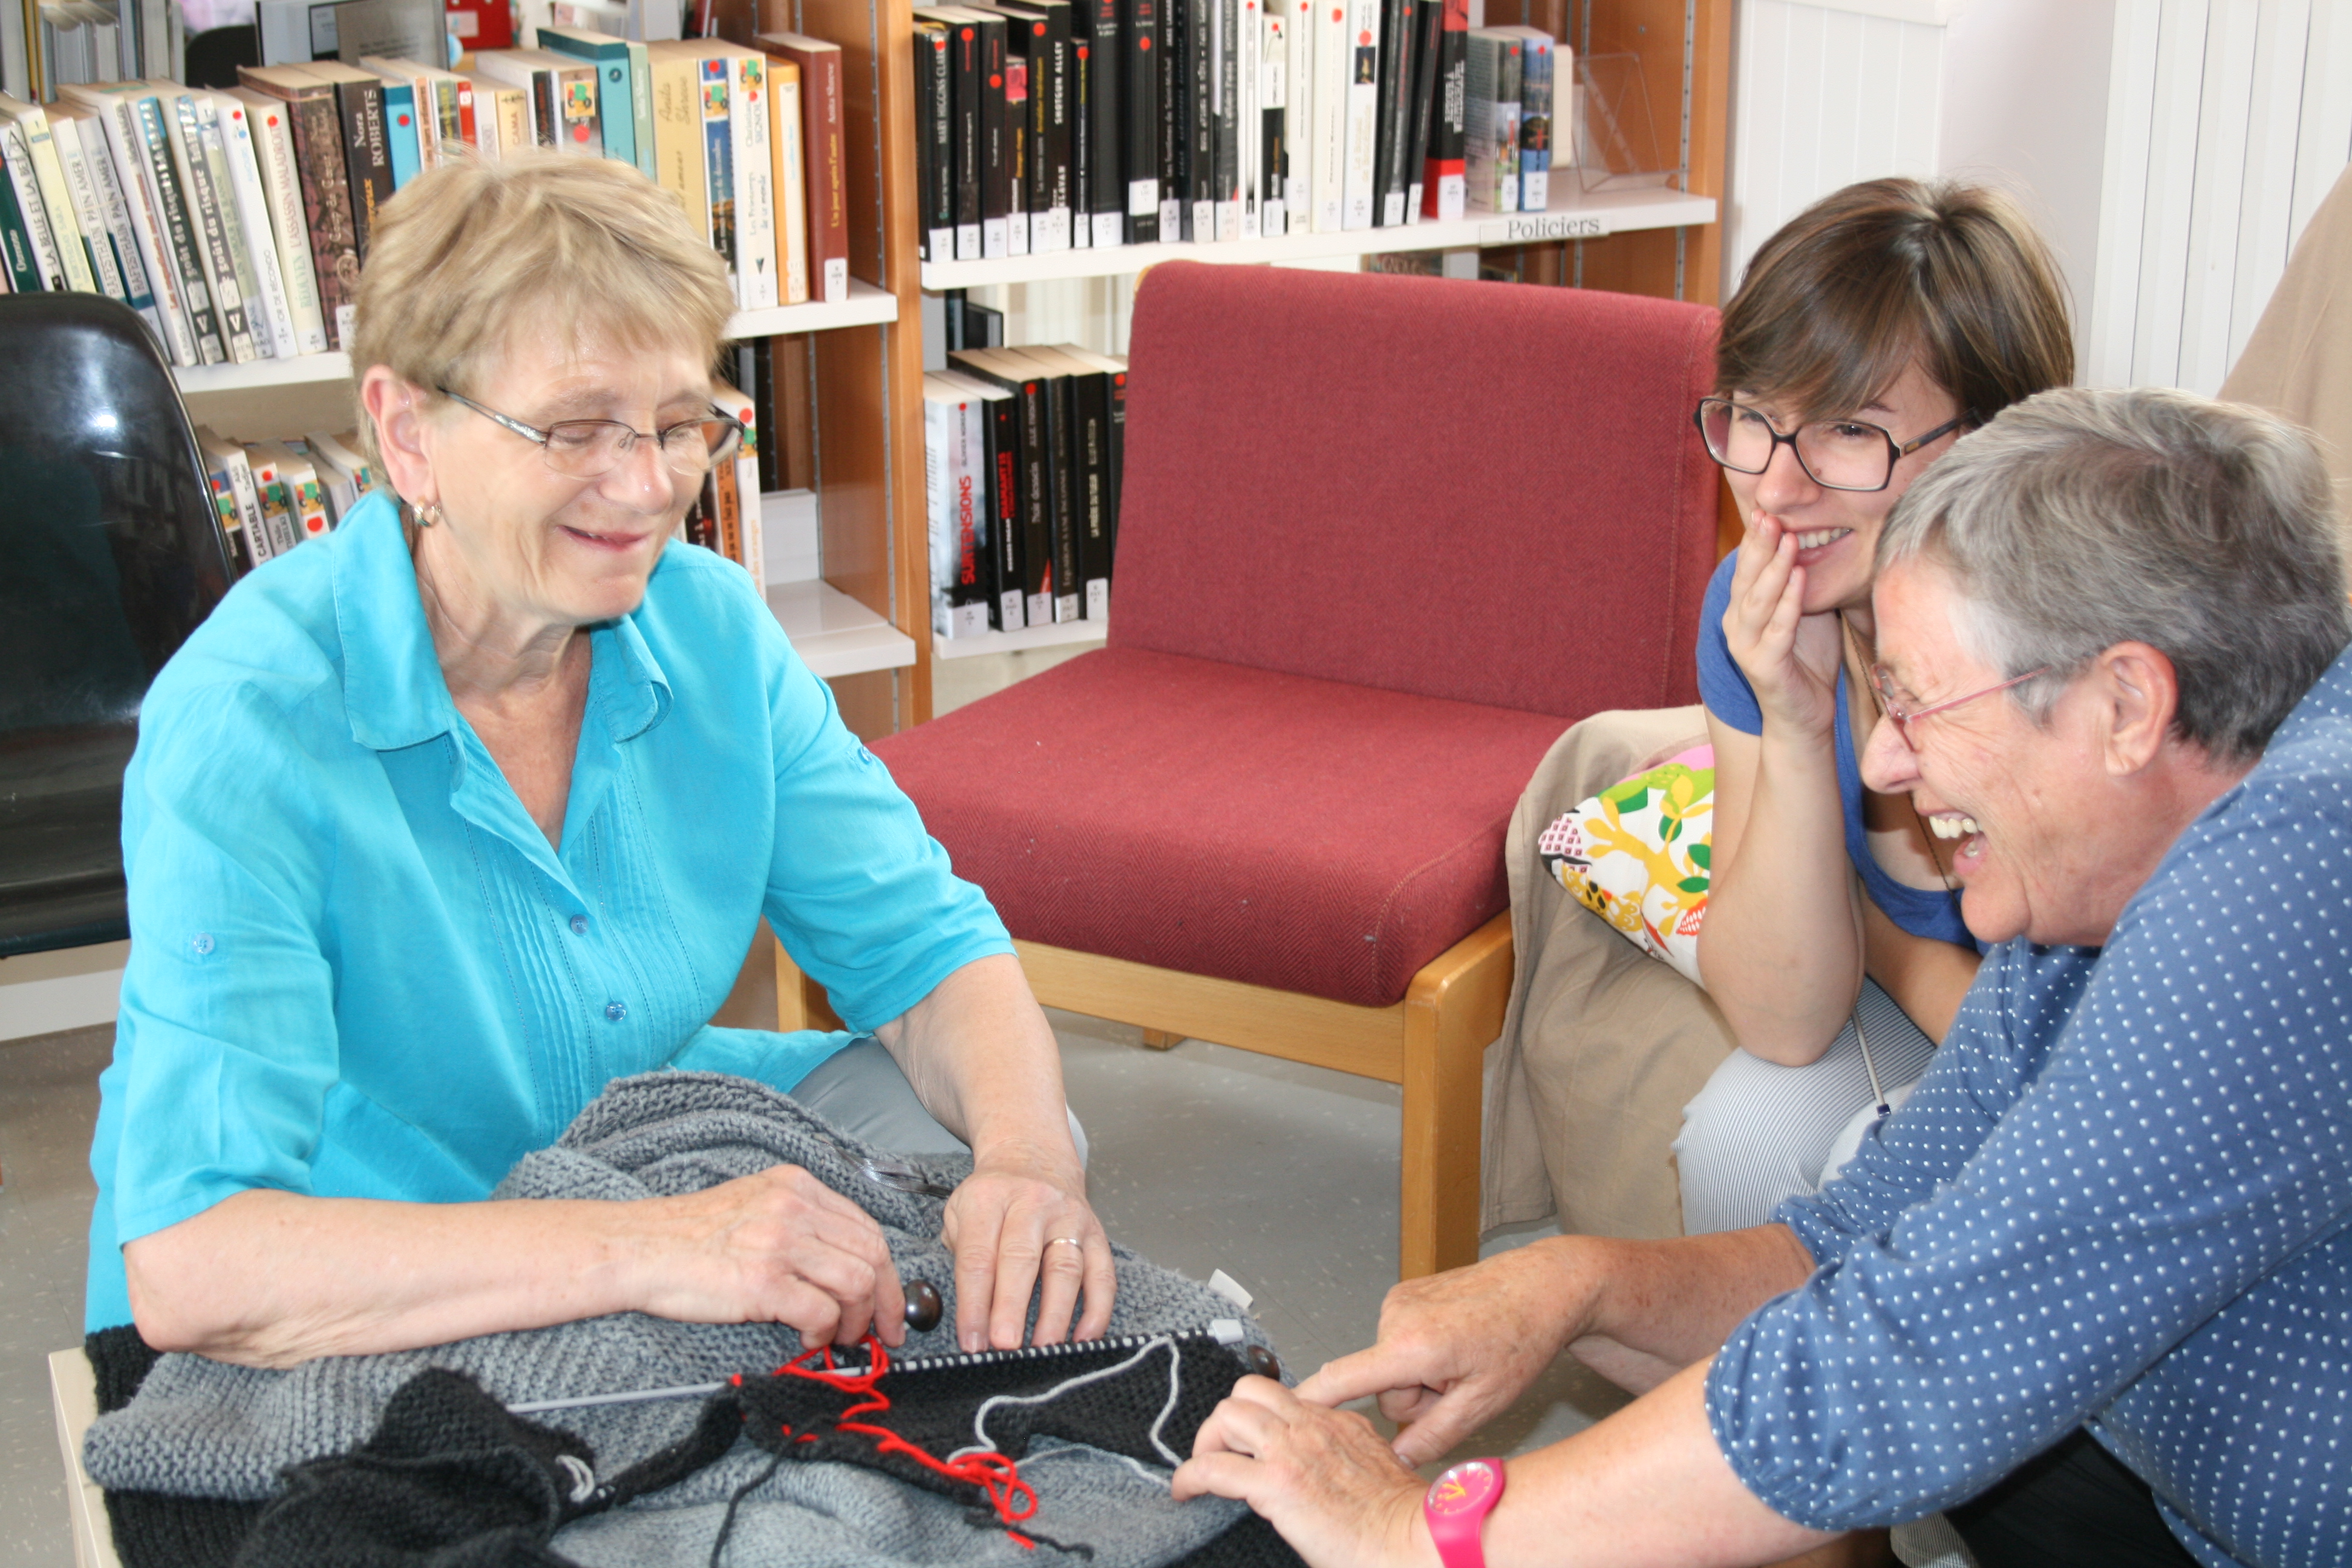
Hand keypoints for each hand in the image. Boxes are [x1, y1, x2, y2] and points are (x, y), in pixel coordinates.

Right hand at [635, 1164, 907, 1346]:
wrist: (637, 1248)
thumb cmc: (689, 1235)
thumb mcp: (755, 1205)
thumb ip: (801, 1225)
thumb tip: (845, 1267)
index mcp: (796, 1187)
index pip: (867, 1228)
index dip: (888, 1272)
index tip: (891, 1302)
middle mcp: (794, 1208)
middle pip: (873, 1255)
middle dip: (887, 1302)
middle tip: (882, 1333)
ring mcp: (780, 1243)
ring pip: (857, 1283)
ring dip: (856, 1321)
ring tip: (838, 1338)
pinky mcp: (763, 1281)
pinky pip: (821, 1312)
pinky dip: (824, 1334)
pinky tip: (808, 1339)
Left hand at [938, 1147, 1114, 1349]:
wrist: (1033, 1156)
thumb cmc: (993, 1195)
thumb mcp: (960, 1210)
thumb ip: (959, 1255)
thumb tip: (968, 1315)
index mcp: (990, 1199)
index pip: (978, 1256)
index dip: (973, 1302)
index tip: (971, 1340)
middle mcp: (1032, 1204)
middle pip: (1022, 1260)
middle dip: (1012, 1307)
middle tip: (1004, 1345)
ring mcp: (1069, 1217)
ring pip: (1065, 1269)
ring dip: (1055, 1315)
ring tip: (1041, 1349)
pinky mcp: (1096, 1233)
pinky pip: (1103, 1274)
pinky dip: (1097, 1309)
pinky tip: (1083, 1337)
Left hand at [1172, 1377, 1428, 1567]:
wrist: (1415, 1538)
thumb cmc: (1403, 1521)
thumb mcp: (1376, 1470)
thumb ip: (1345, 1459)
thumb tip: (1321, 1473)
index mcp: (1338, 1422)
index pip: (1285, 1398)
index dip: (1260, 1417)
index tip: (1249, 1441)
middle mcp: (1312, 1425)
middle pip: (1249, 1391)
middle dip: (1227, 1418)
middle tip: (1221, 1451)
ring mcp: (1292, 1450)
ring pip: (1227, 1415)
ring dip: (1206, 1441)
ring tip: (1202, 1468)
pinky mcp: (1275, 1482)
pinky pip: (1212, 1468)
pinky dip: (1189, 1476)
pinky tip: (1185, 1491)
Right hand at [1296, 1243, 1592, 1466]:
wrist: (1541, 1287)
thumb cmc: (1521, 1339)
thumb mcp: (1483, 1404)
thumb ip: (1433, 1436)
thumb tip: (1397, 1458)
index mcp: (1412, 1346)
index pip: (1342, 1379)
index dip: (1311, 1401)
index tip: (1281, 1415)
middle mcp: (1396, 1316)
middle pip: (1381, 1388)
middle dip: (1415, 1397)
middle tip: (1460, 1385)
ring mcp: (1398, 1300)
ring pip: (1390, 1366)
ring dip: (1421, 1374)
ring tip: (1464, 1360)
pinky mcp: (1404, 1292)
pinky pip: (1398, 1341)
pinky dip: (1422, 1351)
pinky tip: (1457, 1341)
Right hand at [1722, 515, 1845, 740]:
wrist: (1803, 715)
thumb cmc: (1806, 661)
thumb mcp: (1805, 611)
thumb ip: (1802, 581)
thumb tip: (1817, 538)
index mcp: (1743, 609)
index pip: (1747, 567)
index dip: (1755, 538)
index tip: (1766, 508)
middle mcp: (1736, 625)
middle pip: (1746, 578)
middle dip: (1758, 545)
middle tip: (1770, 515)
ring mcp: (1746, 647)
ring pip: (1757, 601)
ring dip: (1773, 568)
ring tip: (1788, 539)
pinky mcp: (1763, 666)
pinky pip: (1777, 630)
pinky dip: (1788, 603)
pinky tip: (1799, 578)